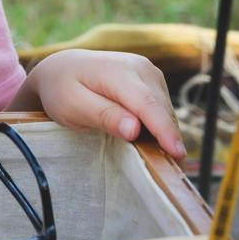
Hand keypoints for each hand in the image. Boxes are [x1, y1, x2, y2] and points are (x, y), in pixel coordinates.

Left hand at [15, 49, 185, 159]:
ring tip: (159, 159)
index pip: (147, 104)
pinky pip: (162, 108)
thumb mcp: (73, 106)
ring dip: (164, 134)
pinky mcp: (152, 80)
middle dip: (168, 138)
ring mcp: (148, 72)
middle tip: (169, 172)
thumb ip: (103, 116)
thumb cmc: (62, 89)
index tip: (176, 153)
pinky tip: (152, 142)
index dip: (164, 130)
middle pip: (161, 109)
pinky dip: (160, 126)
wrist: (63, 68)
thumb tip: (134, 129)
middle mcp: (140, 67)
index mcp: (118, 71)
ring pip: (165, 110)